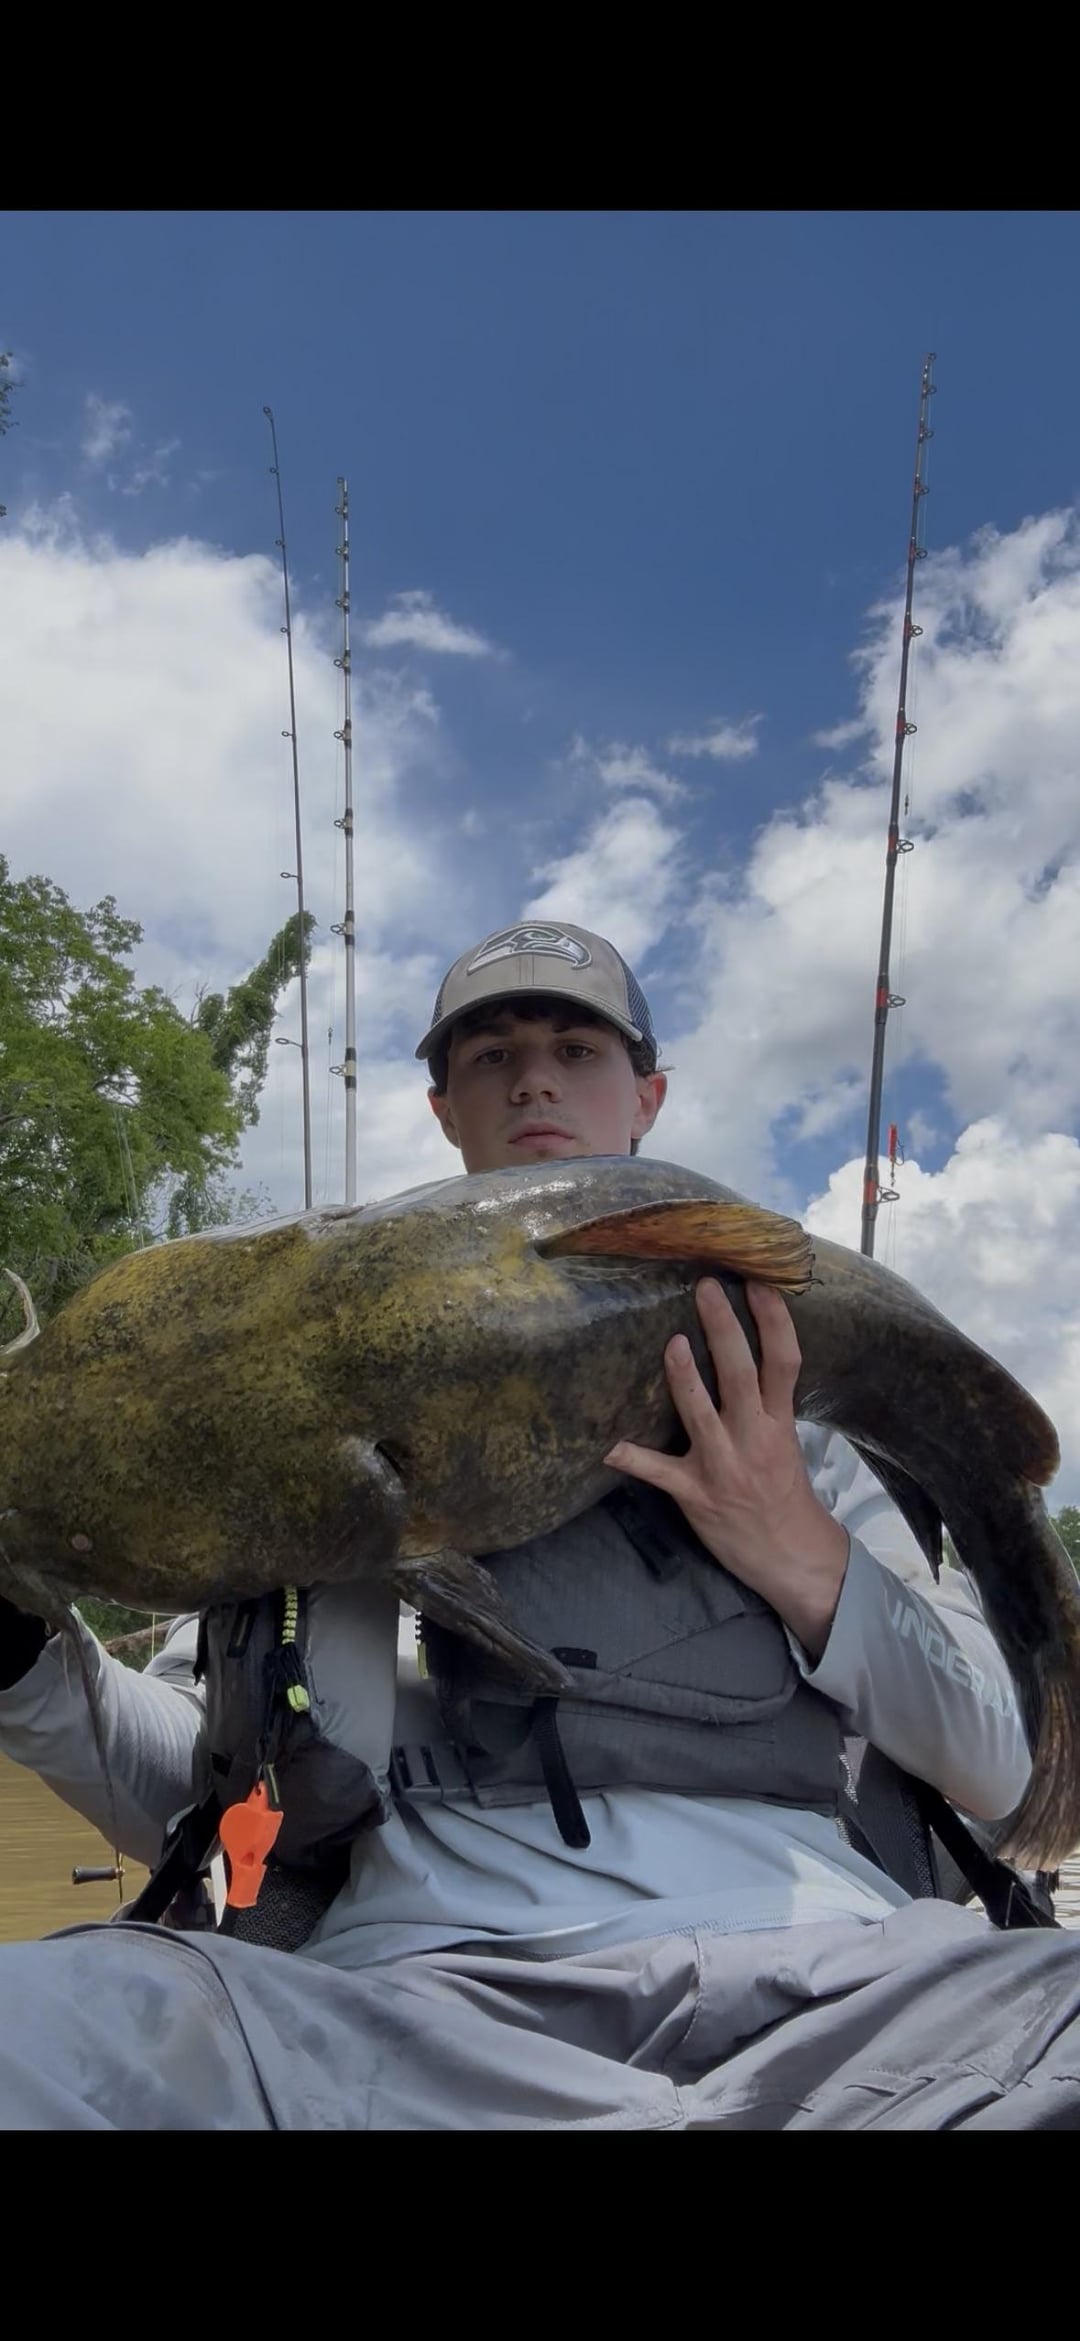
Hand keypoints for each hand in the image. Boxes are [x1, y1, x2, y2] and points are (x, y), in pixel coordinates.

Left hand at [604, 1278, 849, 1659]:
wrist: (792, 1557)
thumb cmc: (785, 1494)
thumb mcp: (786, 1441)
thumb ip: (766, 1402)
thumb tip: (744, 1355)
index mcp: (779, 1422)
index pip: (785, 1362)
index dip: (775, 1321)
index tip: (760, 1284)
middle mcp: (754, 1437)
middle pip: (742, 1374)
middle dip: (726, 1328)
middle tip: (707, 1286)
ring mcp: (724, 1466)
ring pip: (702, 1414)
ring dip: (685, 1378)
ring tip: (673, 1342)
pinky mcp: (696, 1494)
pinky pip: (659, 1472)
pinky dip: (632, 1458)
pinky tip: (607, 1446)